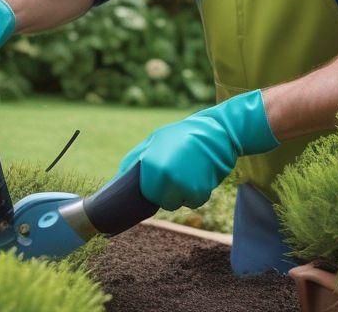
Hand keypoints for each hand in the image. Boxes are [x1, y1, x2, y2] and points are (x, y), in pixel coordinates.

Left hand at [118, 90, 277, 208]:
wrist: (218, 132)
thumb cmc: (183, 135)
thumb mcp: (154, 139)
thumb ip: (136, 159)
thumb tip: (119, 179)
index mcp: (149, 163)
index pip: (144, 192)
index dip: (153, 188)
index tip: (160, 180)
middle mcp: (163, 176)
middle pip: (160, 201)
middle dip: (167, 193)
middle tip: (177, 175)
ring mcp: (181, 185)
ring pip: (176, 203)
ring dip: (182, 194)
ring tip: (189, 173)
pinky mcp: (199, 192)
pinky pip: (193, 202)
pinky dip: (197, 194)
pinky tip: (200, 176)